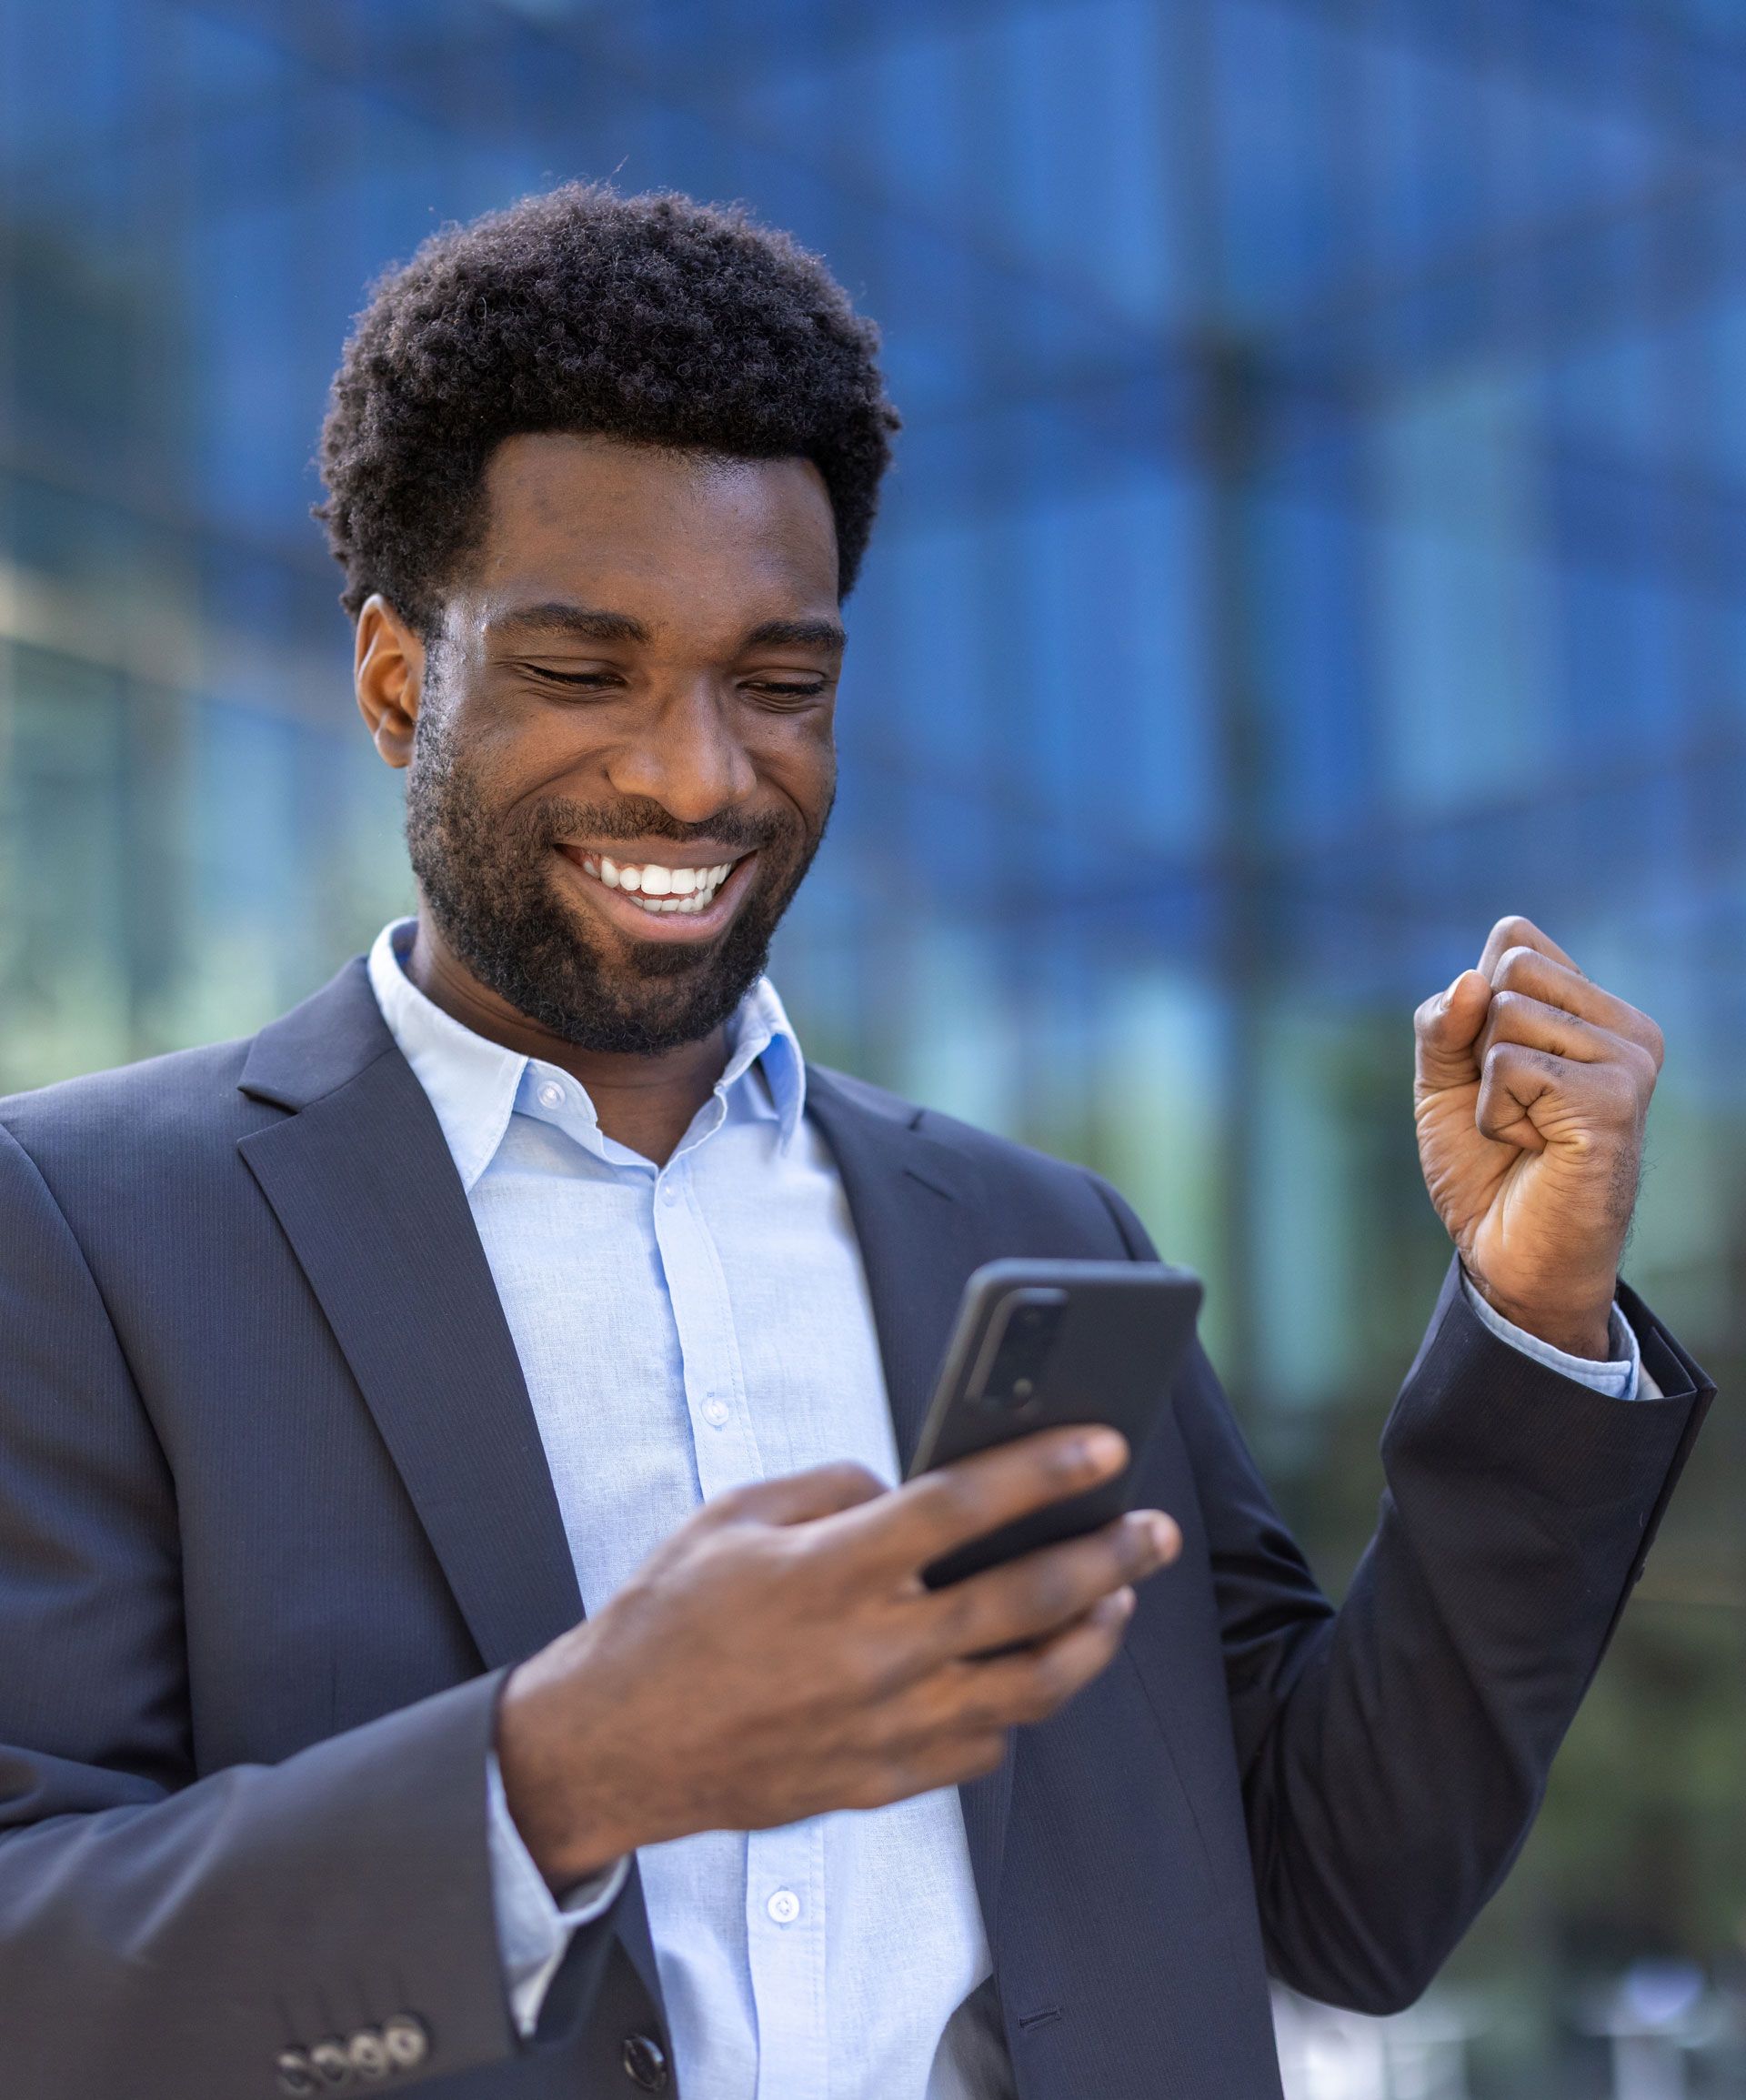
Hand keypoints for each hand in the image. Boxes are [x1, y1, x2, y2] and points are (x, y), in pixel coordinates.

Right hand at [495, 1428, 1179, 1886]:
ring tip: (1118, 1601)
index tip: (1107, 1444)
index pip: (966, 1506)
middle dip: (1110, 1555)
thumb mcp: (735, 1517)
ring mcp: (887, 1724)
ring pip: (1033, 1684)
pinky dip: (1019, 1703)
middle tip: (1154, 1530)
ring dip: (1092, 1636)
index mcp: (835, 1570)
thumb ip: (833, 1488)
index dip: (1046, 1469)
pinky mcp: (885, 1778)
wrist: (614, 1746)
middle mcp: (875, 1649)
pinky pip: (985, 1743)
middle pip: (1029, 1596)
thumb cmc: (669, 1619)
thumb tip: (907, 1488)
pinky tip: (1029, 1671)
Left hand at [1414, 915, 1662, 1359]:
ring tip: (1527, 1131)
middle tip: (1511, 1103)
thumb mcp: (1443, 1082)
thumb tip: (1471, 980)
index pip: (1514, 939)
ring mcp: (1627, 1057)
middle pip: (1508, 967)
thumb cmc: (1485, 1167)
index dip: (1471, 1003)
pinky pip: (1510, 1065)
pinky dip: (1498, 1114)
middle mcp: (1621, 1025)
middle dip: (1478, 1042)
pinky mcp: (1616, 1095)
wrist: (1511, 1256)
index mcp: (1589, 1009)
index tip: (1491, 1067)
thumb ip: (1442, 1024)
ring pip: (1505, 1014)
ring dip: (1488, 1086)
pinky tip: (1535, 1147)